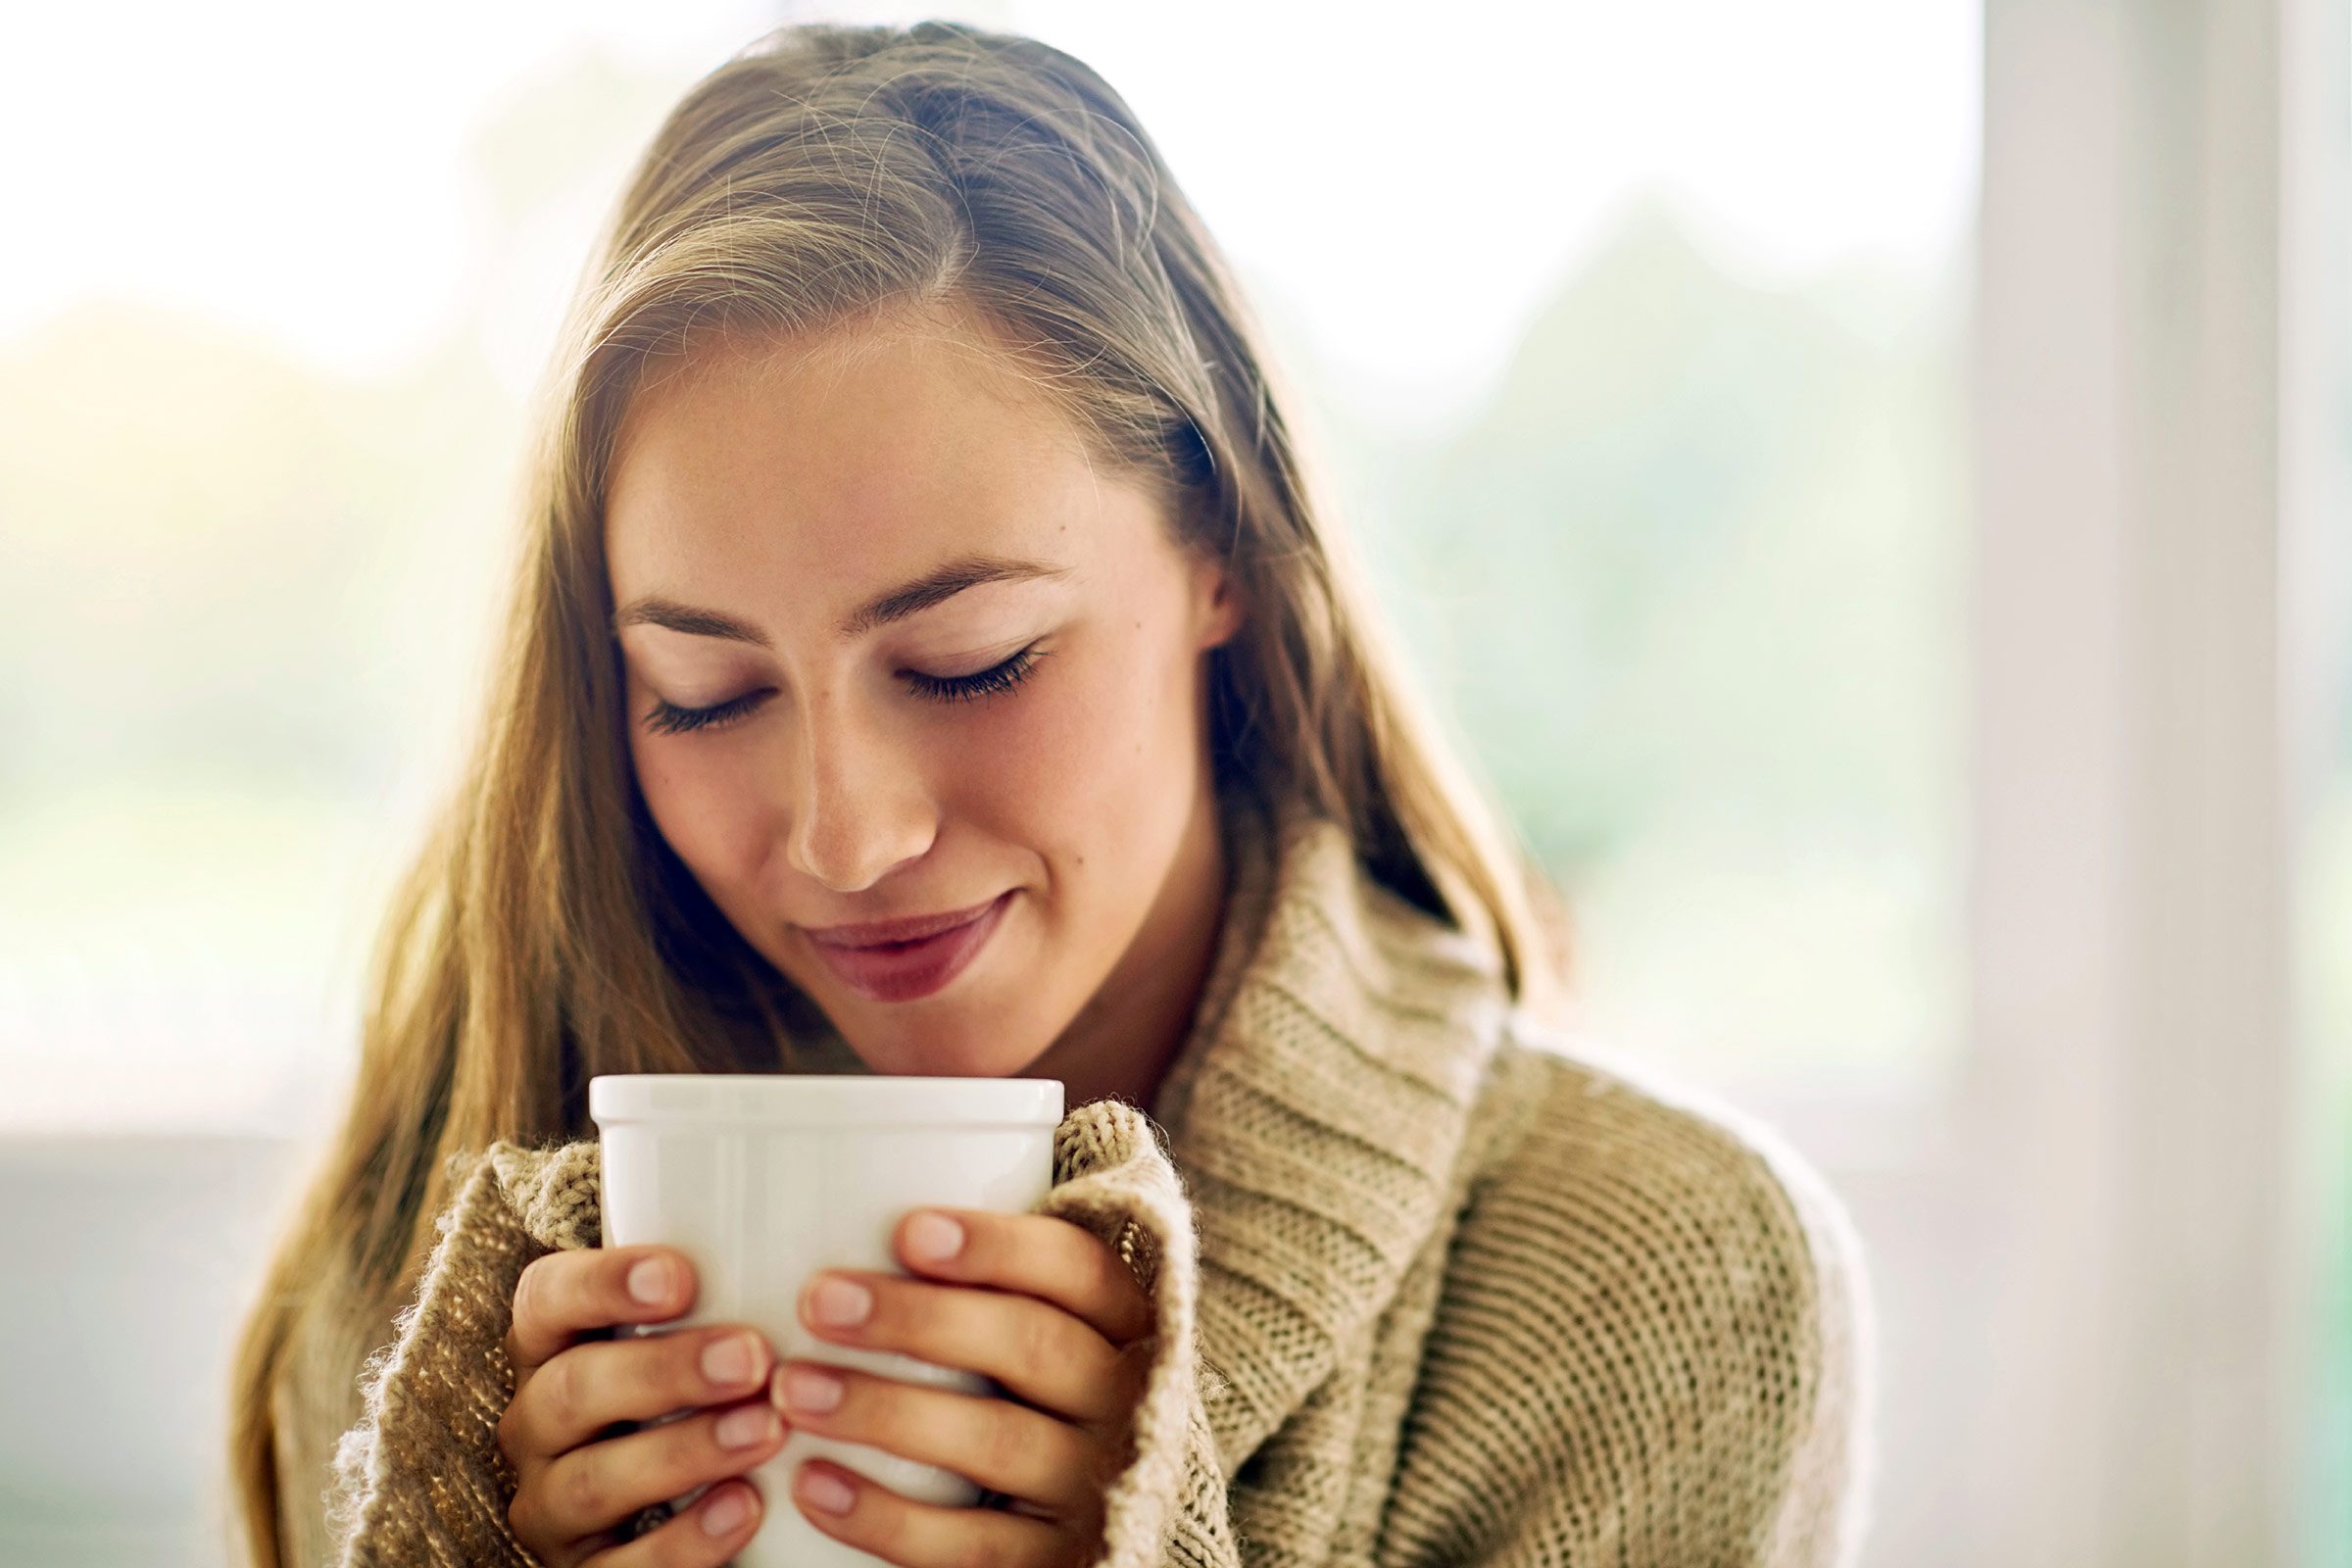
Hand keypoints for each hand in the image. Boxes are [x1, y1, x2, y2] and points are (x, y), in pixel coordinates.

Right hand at [497, 1244, 789, 1565]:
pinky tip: (747, 1508)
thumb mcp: (708, 1331)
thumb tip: (856, 1215)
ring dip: (683, 1452)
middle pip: (572, 1389)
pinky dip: (682, 1543)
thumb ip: (743, 1284)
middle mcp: (539, 1423)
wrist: (689, 1509)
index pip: (546, 1298)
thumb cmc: (714, 1388)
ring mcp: (553, 1504)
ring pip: (593, 1481)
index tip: (682, 1277)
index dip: (602, 1284)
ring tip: (768, 1430)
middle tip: (755, 1357)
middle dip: (664, 1371)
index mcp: (555, 1346)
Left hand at [774, 1207, 1155, 1567]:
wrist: (1104, 1516)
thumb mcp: (1042, 1316)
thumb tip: (849, 1177)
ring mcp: (1095, 1486)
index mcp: (1124, 1319)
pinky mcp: (1057, 1563)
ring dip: (887, 1413)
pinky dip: (886, 1519)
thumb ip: (987, 1266)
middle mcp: (1124, 1398)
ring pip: (996, 1445)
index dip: (997, 1247)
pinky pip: (972, 1546)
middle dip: (921, 1320)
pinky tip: (813, 1485)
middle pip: (1033, 1347)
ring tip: (793, 1389)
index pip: (1076, 1269)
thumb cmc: (1036, 1383)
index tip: (907, 1230)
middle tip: (819, 1301)